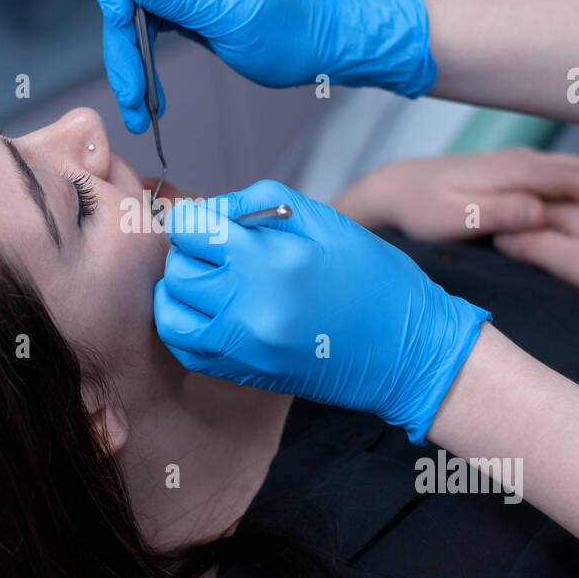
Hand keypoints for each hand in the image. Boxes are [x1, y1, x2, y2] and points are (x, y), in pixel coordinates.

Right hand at [90, 0, 435, 132]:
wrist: (314, 48)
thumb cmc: (287, 28)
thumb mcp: (230, 13)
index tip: (120, 22)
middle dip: (120, 41)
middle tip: (130, 91)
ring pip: (128, 14)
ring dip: (128, 61)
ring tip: (137, 108)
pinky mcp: (179, 4)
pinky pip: (144, 28)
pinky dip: (142, 62)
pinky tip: (147, 96)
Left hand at [153, 180, 489, 443]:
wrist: (407, 353)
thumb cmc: (373, 279)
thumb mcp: (325, 220)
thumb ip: (258, 204)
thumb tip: (211, 210)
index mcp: (273, 262)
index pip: (191, 231)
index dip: (194, 219)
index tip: (208, 221)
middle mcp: (250, 309)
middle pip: (178, 269)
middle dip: (190, 251)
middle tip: (218, 248)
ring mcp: (243, 348)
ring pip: (171, 310)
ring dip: (182, 288)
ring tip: (211, 279)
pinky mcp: (243, 373)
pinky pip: (185, 346)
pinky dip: (186, 323)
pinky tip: (211, 309)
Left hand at [334, 147, 578, 241]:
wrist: (395, 188)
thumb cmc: (419, 210)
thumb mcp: (453, 218)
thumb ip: (497, 214)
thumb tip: (540, 212)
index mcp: (513, 173)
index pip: (574, 182)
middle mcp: (522, 162)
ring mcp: (521, 163)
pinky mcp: (518, 172)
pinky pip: (569, 175)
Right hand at [493, 203, 578, 325]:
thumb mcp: (572, 264)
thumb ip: (533, 244)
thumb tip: (500, 234)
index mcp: (577, 205)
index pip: (527, 201)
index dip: (500, 214)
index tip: (476, 229)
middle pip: (554, 196)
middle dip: (527, 205)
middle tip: (492, 219)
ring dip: (560, 208)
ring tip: (537, 219)